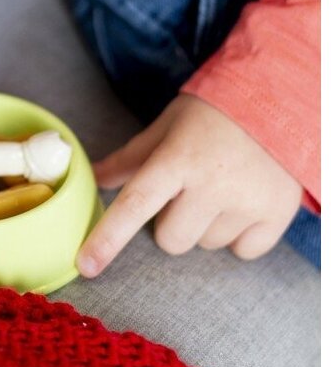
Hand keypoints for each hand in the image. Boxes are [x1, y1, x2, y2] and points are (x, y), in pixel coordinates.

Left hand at [77, 94, 301, 276]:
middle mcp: (212, 183)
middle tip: (187, 192)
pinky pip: (243, 251)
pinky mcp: (277, 214)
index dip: (108, 238)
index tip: (86, 266)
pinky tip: (244, 201)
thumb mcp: (167, 127)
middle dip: (170, 222)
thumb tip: (95, 179)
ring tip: (220, 189)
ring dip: (205, 225)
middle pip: (170, 239)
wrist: (280, 100)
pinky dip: (239, 235)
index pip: (135, 204)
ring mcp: (248, 201)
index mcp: (177, 159)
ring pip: (205, 245)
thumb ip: (130, 159)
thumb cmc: (213, 115)